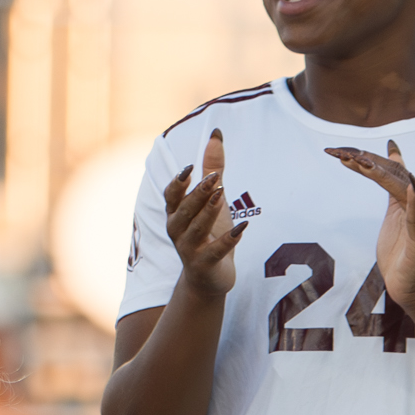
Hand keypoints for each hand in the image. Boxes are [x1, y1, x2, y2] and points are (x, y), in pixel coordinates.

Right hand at [164, 128, 242, 297]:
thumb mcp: (211, 200)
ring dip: (208, 212)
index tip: (189, 168)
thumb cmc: (208, 234)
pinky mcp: (205, 265)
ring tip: (221, 195)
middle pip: (184, 209)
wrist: (207, 278)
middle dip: (197, 193)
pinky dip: (229, 240)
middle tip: (214, 177)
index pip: (171, 196)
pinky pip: (216, 251)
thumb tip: (215, 135)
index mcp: (176, 214)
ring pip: (196, 228)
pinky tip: (242, 228)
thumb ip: (212, 169)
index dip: (178, 183)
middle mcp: (178, 230)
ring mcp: (189, 249)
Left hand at [325, 139, 414, 305]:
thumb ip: (392, 186)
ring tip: (362, 163)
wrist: (412, 286)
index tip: (343, 150)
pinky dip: (414, 203)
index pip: (391, 170)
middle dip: (367, 163)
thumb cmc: (402, 249)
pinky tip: (409, 188)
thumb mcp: (394, 211)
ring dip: (382, 175)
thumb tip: (392, 157)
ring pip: (402, 191)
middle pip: (395, 176)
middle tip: (343, 153)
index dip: (368, 159)